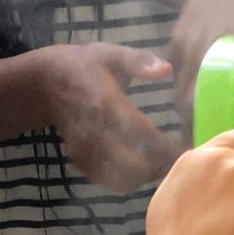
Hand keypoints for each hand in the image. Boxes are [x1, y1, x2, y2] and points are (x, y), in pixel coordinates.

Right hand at [39, 43, 184, 193]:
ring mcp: (85, 150)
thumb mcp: (109, 53)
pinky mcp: (80, 161)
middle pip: (132, 165)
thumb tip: (166, 69)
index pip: (140, 132)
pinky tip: (145, 167)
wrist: (44, 84)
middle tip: (181, 160)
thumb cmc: (85, 66)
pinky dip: (130, 180)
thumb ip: (137, 60)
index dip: (166, 146)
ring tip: (165, 165)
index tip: (189, 148)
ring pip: (121, 178)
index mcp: (104, 103)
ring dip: (147, 177)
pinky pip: (109, 181)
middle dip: (160, 167)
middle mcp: (93, 131)